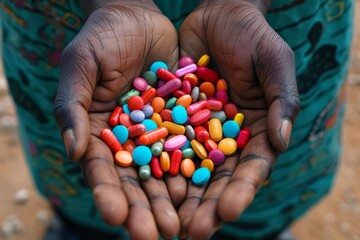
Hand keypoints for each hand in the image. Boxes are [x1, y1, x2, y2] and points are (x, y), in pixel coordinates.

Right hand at [54, 1, 183, 238]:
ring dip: (172, 198)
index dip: (108, 194)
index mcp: (99, 132)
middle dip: (145, 208)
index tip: (116, 218)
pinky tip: (202, 189)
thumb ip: (72, 108)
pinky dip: (195, 168)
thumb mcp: (80, 67)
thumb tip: (73, 152)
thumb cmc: (101, 38)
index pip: (102, 170)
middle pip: (136, 180)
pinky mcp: (181, 119)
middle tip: (157, 236)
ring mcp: (157, 131)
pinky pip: (190, 146)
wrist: (136, 16)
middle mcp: (130, 138)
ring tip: (183, 226)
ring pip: (165, 171)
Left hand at [177, 0, 299, 237]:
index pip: (251, 167)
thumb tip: (282, 141)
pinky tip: (144, 184)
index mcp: (256, 129)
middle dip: (206, 205)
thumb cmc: (252, 35)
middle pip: (216, 177)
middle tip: (192, 231)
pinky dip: (155, 164)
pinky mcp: (172, 116)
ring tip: (166, 222)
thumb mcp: (274, 60)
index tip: (228, 212)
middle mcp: (225, 136)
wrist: (217, 14)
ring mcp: (197, 129)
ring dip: (177, 195)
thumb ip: (283, 98)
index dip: (241, 190)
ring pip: (187, 168)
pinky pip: (162, 143)